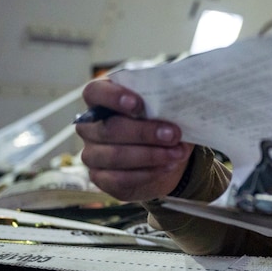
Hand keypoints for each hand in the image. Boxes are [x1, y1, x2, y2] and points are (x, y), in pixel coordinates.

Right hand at [75, 79, 192, 201]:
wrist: (163, 159)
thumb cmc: (161, 125)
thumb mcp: (166, 111)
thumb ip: (166, 105)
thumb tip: (180, 107)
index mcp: (103, 101)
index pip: (95, 92)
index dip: (112, 97)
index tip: (138, 104)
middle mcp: (91, 127)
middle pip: (109, 128)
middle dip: (144, 132)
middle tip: (173, 135)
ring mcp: (92, 153)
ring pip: (114, 155)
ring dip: (150, 155)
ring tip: (176, 154)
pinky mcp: (99, 177)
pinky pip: (118, 178)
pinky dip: (146, 173)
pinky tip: (166, 167)